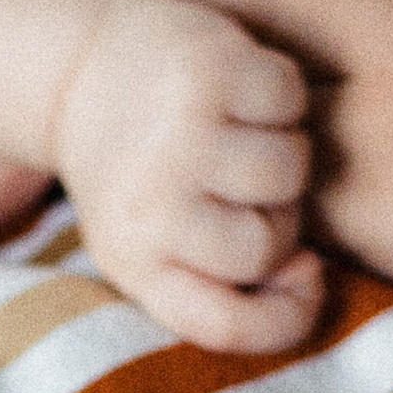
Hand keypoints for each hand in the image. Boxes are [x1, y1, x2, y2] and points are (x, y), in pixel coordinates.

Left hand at [51, 0, 322, 352]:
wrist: (83, 67)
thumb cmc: (139, 170)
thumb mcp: (152, 243)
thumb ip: (224, 279)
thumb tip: (309, 275)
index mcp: (135, 263)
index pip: (225, 325)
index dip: (286, 320)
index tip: (307, 279)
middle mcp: (150, 207)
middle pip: (268, 245)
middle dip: (279, 217)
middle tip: (247, 188)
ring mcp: (177, 138)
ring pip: (290, 170)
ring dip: (286, 151)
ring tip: (246, 137)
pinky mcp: (203, 71)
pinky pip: (290, 99)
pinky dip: (283, 93)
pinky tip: (244, 94)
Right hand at [166, 0, 392, 290]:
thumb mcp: (331, 194)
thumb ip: (231, 181)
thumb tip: (173, 188)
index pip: (125, 78)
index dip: (137, 172)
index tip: (173, 238)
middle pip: (195, 97)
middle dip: (208, 180)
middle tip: (245, 262)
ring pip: (267, 108)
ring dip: (279, 182)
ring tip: (317, 246)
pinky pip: (336, 102)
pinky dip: (339, 163)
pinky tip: (375, 214)